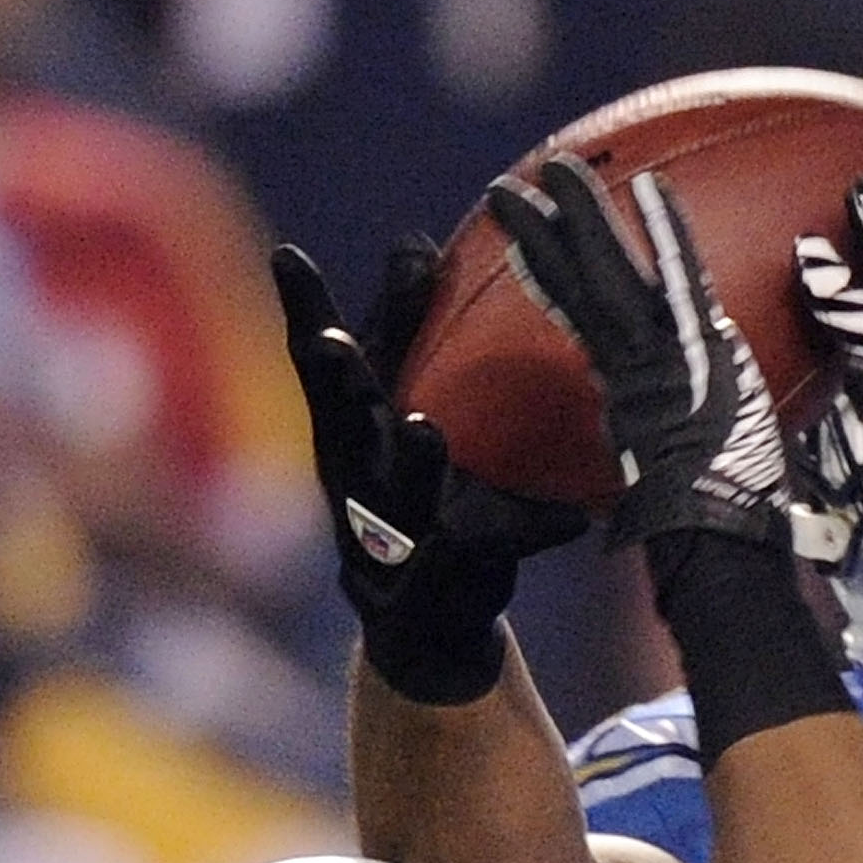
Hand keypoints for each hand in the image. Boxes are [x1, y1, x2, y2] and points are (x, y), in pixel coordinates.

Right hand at [272, 236, 587, 705]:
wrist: (426, 621)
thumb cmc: (409, 487)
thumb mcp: (397, 409)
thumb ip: (403, 336)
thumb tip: (415, 241)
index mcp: (345, 431)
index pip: (319, 363)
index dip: (301, 311)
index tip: (288, 256)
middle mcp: (354, 479)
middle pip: (340, 423)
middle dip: (335, 382)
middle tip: (330, 340)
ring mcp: (391, 538)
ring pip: (398, 495)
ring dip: (409, 460)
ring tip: (424, 428)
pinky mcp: (443, 584)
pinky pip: (494, 551)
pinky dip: (533, 530)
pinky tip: (573, 517)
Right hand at [485, 156, 790, 551]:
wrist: (711, 532)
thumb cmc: (700, 515)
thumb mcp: (664, 466)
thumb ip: (651, 431)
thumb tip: (635, 429)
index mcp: (625, 390)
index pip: (578, 318)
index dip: (549, 277)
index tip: (523, 242)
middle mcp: (630, 365)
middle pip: (581, 284)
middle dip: (546, 232)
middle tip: (509, 186)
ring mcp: (657, 353)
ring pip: (610, 272)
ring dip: (583, 215)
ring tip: (556, 170)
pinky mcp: (691, 348)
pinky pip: (679, 277)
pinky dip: (665, 232)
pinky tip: (648, 187)